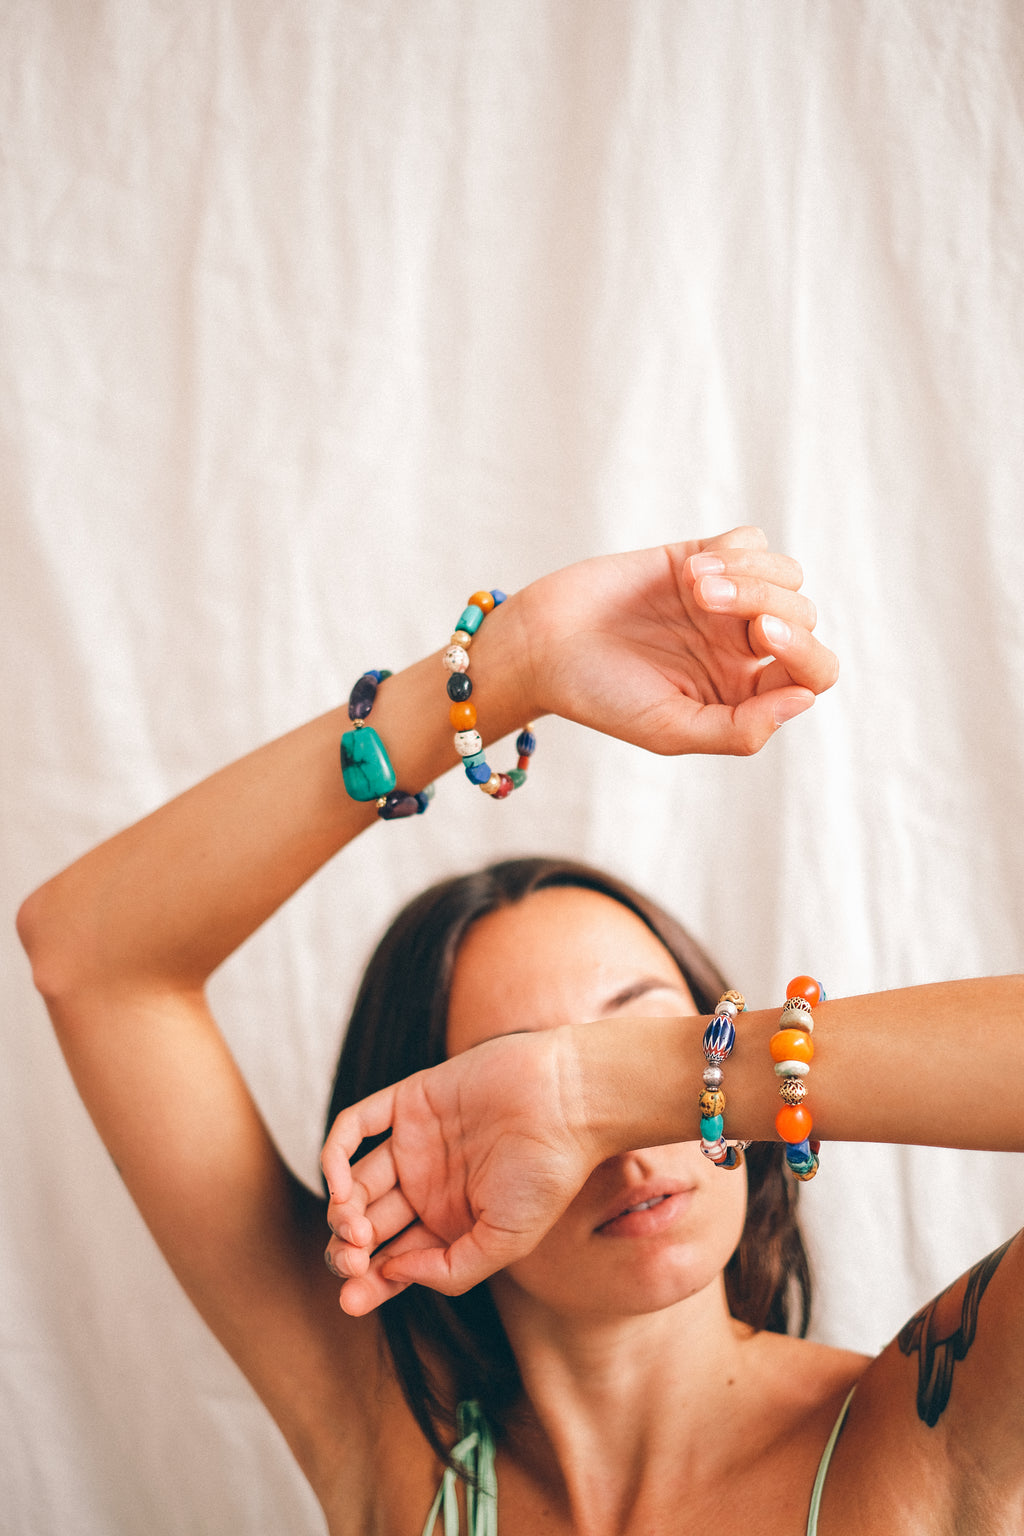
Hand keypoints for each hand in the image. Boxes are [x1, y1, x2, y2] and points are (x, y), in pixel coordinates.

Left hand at [322, 1028, 597, 1314]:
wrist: (567, 1102)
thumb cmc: (547, 1174)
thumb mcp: (505, 1243)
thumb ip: (451, 1270)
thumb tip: (392, 1273)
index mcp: (449, 1221)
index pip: (394, 1258)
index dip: (369, 1282)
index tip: (351, 1302)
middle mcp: (426, 1183)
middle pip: (367, 1224)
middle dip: (349, 1250)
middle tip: (352, 1261)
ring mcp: (415, 1142)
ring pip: (355, 1181)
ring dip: (342, 1210)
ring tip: (354, 1229)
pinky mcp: (409, 1101)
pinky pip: (356, 1125)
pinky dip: (336, 1155)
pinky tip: (341, 1186)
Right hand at [512, 526, 837, 755]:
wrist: (543, 644)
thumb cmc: (601, 696)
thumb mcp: (670, 730)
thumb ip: (741, 729)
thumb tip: (802, 698)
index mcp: (745, 694)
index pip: (811, 672)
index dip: (803, 651)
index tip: (761, 635)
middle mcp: (743, 648)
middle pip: (801, 615)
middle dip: (762, 601)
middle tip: (704, 601)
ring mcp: (726, 603)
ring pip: (785, 575)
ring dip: (748, 574)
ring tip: (694, 585)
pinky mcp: (701, 560)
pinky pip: (752, 541)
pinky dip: (733, 550)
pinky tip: (688, 570)